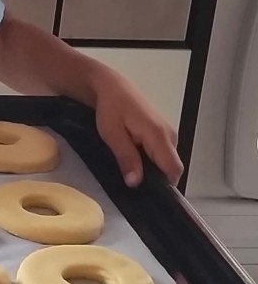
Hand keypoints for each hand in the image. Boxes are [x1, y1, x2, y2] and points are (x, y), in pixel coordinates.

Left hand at [92, 69, 182, 186]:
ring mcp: (168, 133)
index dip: (164, 186)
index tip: (149, 197)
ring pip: (165, 161)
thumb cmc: (110, 108)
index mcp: (160, 136)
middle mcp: (170, 135)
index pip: (173, 169)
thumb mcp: (112, 135)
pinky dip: (150, 161)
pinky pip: (161, 153)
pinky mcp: (161, 132)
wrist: (111, 87)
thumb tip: (136, 182)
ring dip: (152, 170)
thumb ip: (126, 158)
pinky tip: (134, 162)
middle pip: (171, 167)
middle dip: (156, 180)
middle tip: (135, 187)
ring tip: (131, 174)